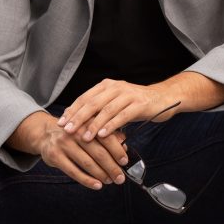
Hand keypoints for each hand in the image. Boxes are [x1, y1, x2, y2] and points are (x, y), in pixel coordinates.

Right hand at [39, 120, 128, 189]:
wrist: (45, 133)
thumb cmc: (73, 133)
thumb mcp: (89, 128)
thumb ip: (107, 135)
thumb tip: (124, 145)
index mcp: (86, 123)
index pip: (105, 137)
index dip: (117, 150)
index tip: (125, 161)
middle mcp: (75, 132)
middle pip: (98, 152)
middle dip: (111, 167)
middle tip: (120, 178)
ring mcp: (64, 144)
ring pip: (87, 163)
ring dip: (101, 174)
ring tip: (110, 181)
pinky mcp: (55, 157)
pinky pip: (74, 172)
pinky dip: (87, 180)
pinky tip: (97, 185)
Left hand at [56, 79, 179, 142]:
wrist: (163, 98)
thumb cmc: (135, 103)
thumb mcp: (114, 103)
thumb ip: (98, 110)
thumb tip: (75, 121)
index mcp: (106, 85)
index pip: (84, 98)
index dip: (72, 111)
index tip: (60, 123)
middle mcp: (116, 87)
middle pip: (92, 103)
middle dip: (78, 118)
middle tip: (67, 130)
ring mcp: (128, 95)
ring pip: (106, 110)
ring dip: (94, 125)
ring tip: (84, 137)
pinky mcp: (140, 104)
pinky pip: (122, 115)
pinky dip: (111, 125)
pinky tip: (103, 135)